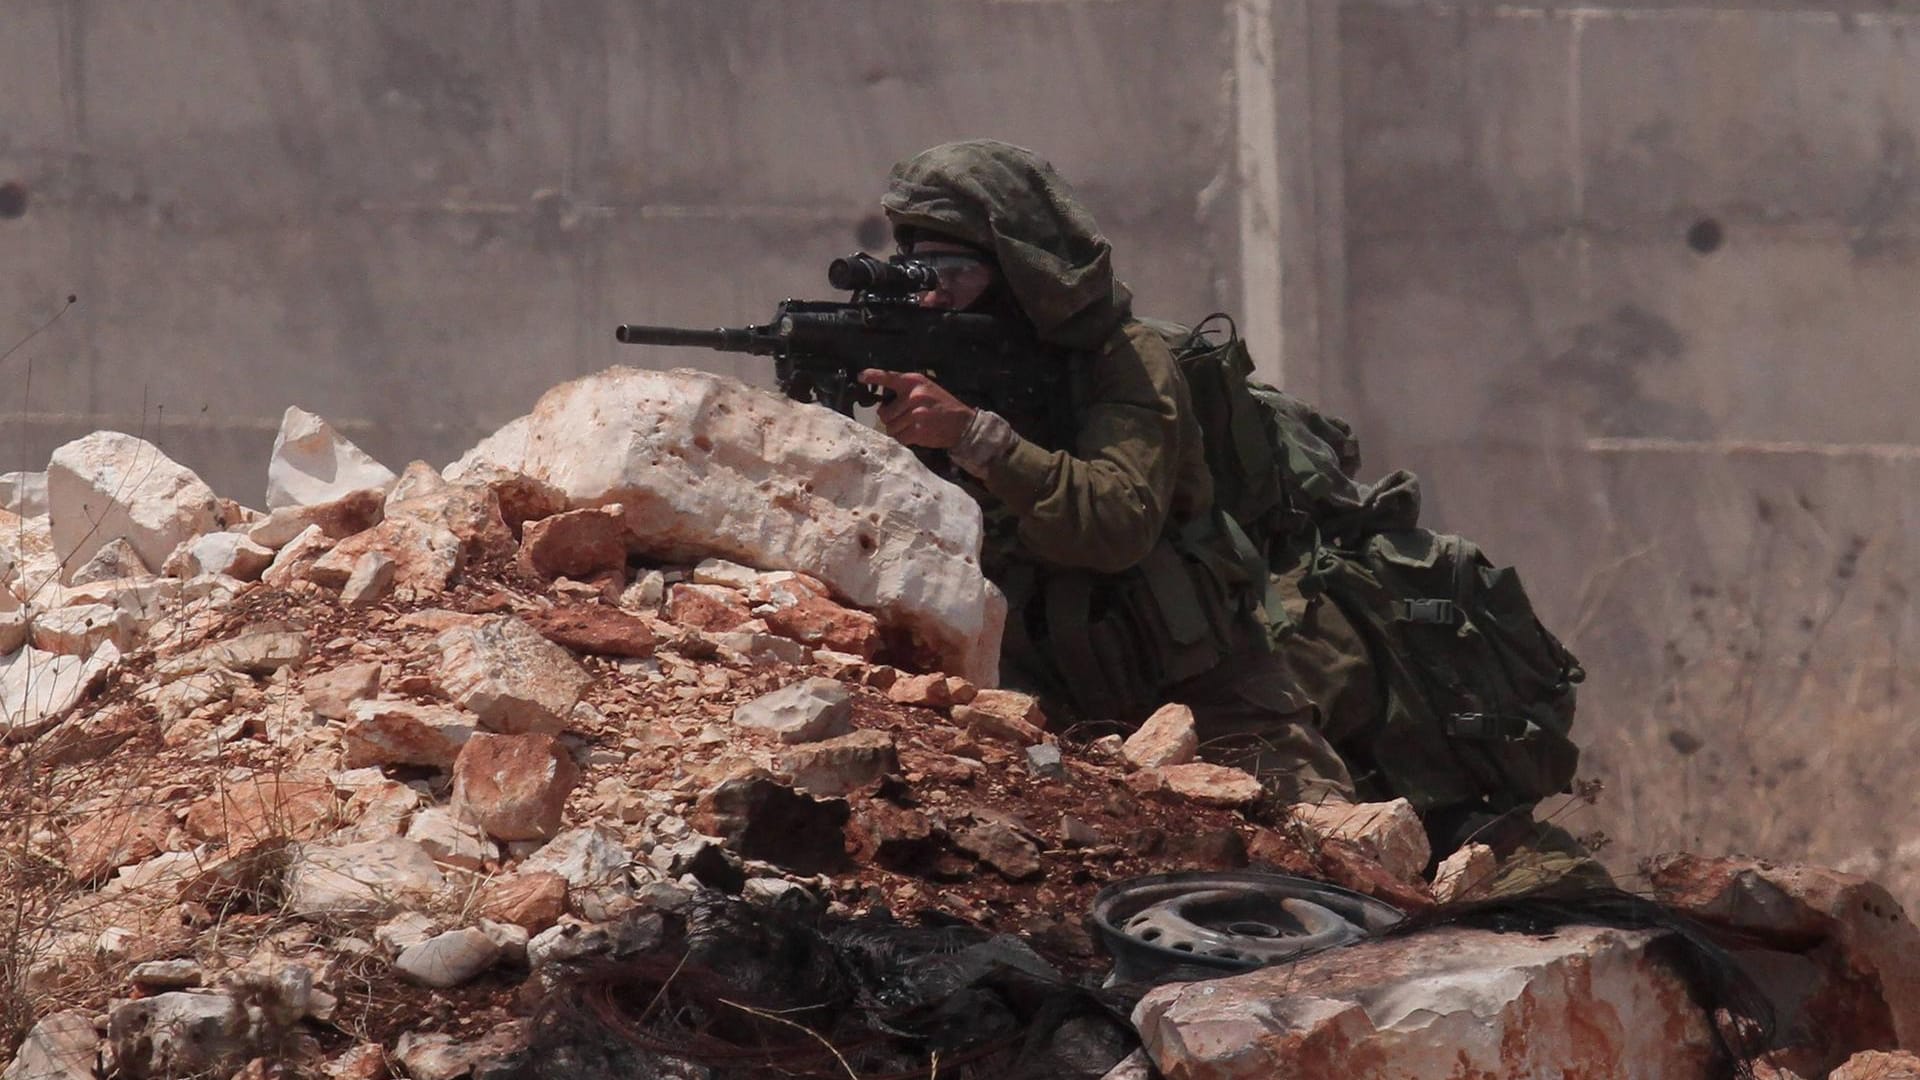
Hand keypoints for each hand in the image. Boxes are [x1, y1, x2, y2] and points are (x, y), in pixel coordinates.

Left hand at [860, 369, 976, 449]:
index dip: (873, 377)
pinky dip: (904, 439)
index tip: (861, 377)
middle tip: (903, 419)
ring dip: (898, 431)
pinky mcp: (918, 430)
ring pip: (890, 427)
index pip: (888, 377)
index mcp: (913, 382)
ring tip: (912, 427)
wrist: (963, 423)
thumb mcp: (926, 389)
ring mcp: (915, 413)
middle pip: (884, 413)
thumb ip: (906, 392)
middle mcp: (913, 395)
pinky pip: (899, 438)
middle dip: (891, 419)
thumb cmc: (941, 405)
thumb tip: (882, 404)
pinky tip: (915, 435)